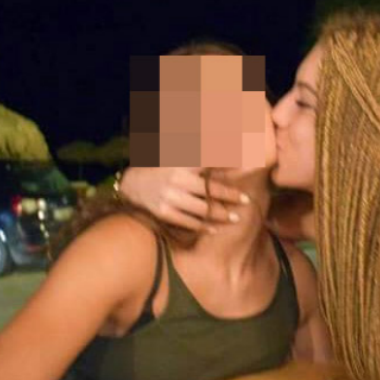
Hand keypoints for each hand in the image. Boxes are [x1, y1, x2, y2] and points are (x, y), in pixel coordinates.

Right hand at [119, 167, 249, 231]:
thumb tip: (231, 150)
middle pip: (210, 190)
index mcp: (182, 163)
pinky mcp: (164, 212)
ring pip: (202, 209)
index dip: (228, 164)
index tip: (246, 165)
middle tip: (246, 200)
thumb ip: (203, 158)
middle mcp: (177, 179)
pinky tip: (215, 229)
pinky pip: (188, 222)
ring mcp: (170, 197)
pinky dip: (203, 227)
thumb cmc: (164, 169)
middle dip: (230, 196)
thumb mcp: (180, 157)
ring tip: (235, 218)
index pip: (210, 163)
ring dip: (221, 215)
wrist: (133, 184)